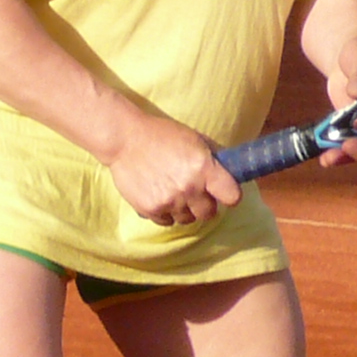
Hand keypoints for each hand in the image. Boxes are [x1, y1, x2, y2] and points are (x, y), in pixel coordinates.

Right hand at [101, 112, 240, 226]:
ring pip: (187, 219)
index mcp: (204, 167)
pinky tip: (158, 195)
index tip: (223, 193)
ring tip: (173, 192)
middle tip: (194, 192)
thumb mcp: (194, 139)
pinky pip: (167, 221)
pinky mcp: (151, 209)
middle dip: (204, 204)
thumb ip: (214, 157)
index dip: (230, 195)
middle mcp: (189, 187)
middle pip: (209, 213)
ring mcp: (169, 200)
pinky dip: (165, 212)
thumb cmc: (161, 135)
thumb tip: (232, 172)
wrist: (124, 139)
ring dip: (184, 209)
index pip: (232, 196)